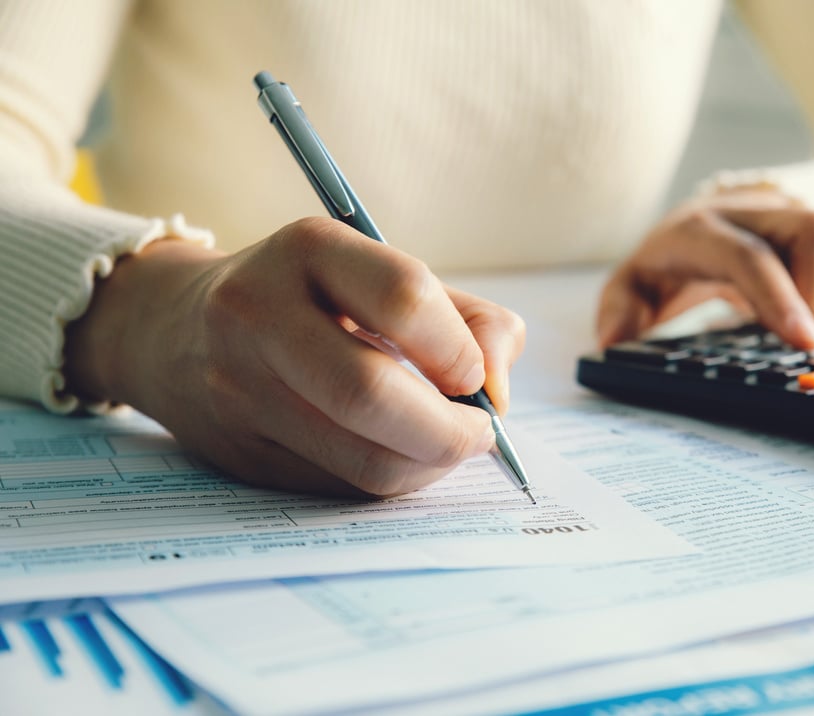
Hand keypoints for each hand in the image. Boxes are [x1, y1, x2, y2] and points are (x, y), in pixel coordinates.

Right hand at [64, 217, 525, 496]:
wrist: (177, 330)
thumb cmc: (313, 299)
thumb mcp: (385, 276)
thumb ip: (468, 319)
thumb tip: (497, 392)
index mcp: (309, 250)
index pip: (404, 299)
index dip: (459, 350)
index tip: (477, 377)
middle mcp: (260, 313)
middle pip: (370, 393)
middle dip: (448, 431)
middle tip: (479, 434)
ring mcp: (240, 387)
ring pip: (359, 457)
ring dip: (427, 465)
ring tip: (446, 445)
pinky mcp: (240, 450)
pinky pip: (340, 484)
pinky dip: (391, 478)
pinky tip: (401, 456)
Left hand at [597, 189, 813, 348]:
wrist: (702, 224)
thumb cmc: (668, 264)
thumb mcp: (632, 286)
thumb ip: (620, 311)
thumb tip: (614, 342)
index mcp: (701, 228)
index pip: (750, 256)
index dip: (780, 298)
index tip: (804, 343)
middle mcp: (754, 211)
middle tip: (801, 339)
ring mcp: (795, 215)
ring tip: (803, 327)